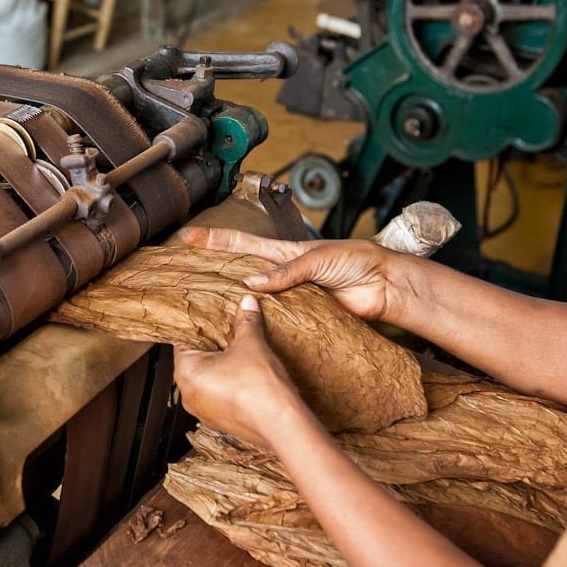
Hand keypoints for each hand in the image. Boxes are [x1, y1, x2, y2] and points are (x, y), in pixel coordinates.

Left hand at [173, 295, 305, 447]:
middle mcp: (188, 395)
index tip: (212, 320)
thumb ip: (246, 321)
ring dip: (219, 368)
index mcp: (187, 372)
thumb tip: (247, 303)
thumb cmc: (260, 387)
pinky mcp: (218, 422)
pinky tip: (244, 377)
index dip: (199, 329)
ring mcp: (202, 411)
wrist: (281, 424)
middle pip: (194, 361)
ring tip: (238, 355)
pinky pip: (216, 397)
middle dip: (211, 348)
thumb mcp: (252, 344)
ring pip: (205, 381)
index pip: (183, 341)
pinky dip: (226, 386)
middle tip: (228, 334)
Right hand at [178, 227, 401, 321]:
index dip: (213, 240)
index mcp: (283, 252)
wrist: (383, 285)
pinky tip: (241, 330)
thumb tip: (253, 282)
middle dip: (210, 271)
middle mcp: (280, 274)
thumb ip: (287, 271)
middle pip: (238, 272)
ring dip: (231, 304)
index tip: (187, 236)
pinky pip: (273, 321)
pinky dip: (258, 325)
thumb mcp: (318, 259)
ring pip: (252, 300)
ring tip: (203, 308)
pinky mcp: (300, 318)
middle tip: (183, 275)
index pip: (240, 243)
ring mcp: (288, 297)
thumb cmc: (357, 259)